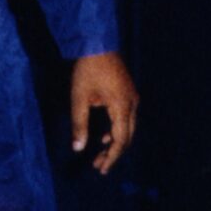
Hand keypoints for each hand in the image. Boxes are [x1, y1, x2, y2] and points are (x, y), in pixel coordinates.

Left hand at [70, 52, 137, 173]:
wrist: (97, 42)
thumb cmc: (86, 69)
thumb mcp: (79, 98)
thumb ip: (79, 124)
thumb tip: (78, 148)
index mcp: (122, 106)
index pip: (121, 140)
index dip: (111, 156)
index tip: (101, 168)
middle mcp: (132, 103)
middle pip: (128, 136)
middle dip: (113, 152)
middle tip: (99, 165)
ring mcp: (132, 97)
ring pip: (128, 127)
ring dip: (115, 141)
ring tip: (100, 153)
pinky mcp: (129, 92)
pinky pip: (127, 117)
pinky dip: (117, 129)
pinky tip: (104, 134)